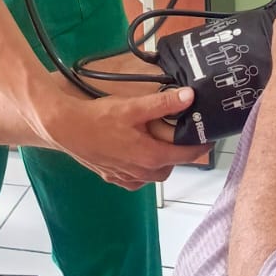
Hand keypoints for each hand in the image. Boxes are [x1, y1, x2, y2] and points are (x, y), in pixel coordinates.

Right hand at [39, 81, 197, 187]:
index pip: (187, 155)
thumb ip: (163, 103)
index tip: (211, 136)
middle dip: (178, 153)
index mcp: (152, 156)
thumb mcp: (133, 107)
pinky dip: (141, 169)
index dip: (201, 145)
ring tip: (158, 141)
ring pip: (154, 173)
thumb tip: (190, 96)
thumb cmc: (100, 118)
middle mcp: (142, 173)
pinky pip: (135, 178)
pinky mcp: (112, 177)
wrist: (65, 129)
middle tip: (180, 133)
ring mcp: (126, 177)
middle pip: (171, 165)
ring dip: (160, 160)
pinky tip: (136, 155)